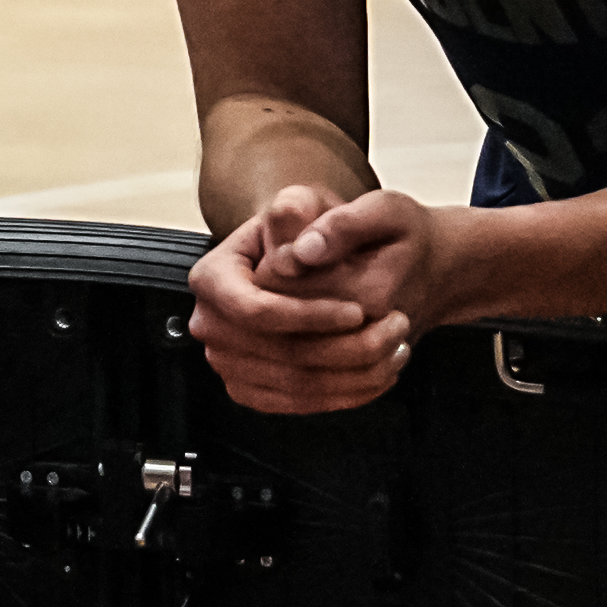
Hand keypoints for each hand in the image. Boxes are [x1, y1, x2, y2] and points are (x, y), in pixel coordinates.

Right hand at [187, 180, 430, 416]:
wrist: (307, 257)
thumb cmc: (305, 230)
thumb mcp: (307, 202)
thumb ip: (302, 214)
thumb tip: (304, 250)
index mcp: (212, 277)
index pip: (256, 310)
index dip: (309, 316)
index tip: (356, 311)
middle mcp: (210, 324)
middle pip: (280, 354)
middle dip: (346, 347)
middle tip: (396, 327)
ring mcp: (227, 362)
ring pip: (297, 385)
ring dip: (356, 373)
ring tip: (396, 345)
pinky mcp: (250, 388)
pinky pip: (299, 404)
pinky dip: (346, 394)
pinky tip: (379, 371)